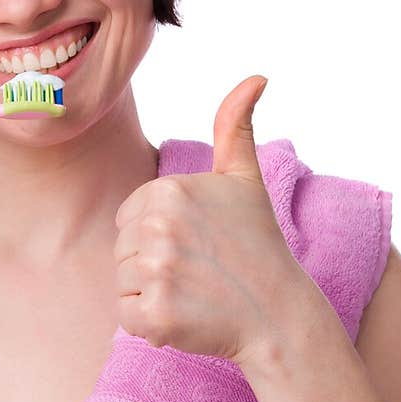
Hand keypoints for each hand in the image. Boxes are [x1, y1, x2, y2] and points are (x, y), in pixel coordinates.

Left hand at [114, 74, 311, 366]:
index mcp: (169, 190)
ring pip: (123, 283)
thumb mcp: (245, 179)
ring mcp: (156, 272)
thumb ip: (234, 126)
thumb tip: (256, 77)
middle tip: (199, 271)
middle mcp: (158, 227)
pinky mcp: (155, 315)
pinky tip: (185, 316)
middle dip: (153, 265)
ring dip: (151, 294)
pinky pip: (127, 316)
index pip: (129, 218)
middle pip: (122, 250)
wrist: (278, 312)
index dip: (159, 236)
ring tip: (193, 293)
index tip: (197, 243)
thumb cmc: (256, 245)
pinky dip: (151, 324)